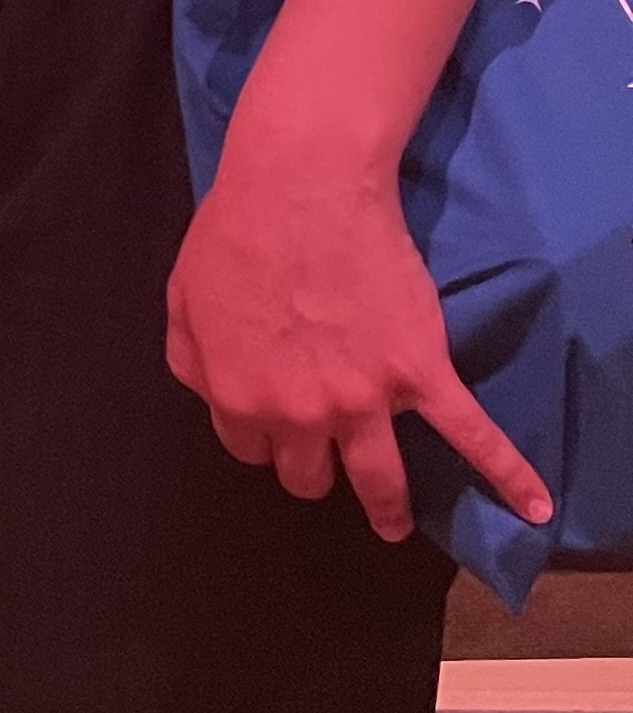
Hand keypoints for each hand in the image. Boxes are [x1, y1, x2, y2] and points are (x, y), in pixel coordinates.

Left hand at [166, 138, 548, 543]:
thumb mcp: (182, 302)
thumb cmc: (235, 234)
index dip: (261, 436)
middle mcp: (303, 414)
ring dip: (387, 507)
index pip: (250, 449)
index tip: (274, 421)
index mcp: (241, 399)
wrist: (301, 188)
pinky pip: (469, 433)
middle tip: (325, 452)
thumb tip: (213, 397)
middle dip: (312, 464)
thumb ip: (194, 362)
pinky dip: (506, 474)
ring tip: (393, 524)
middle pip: (309, 473)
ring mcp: (365, 399)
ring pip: (379, 478)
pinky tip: (530, 507)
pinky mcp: (419, 373)